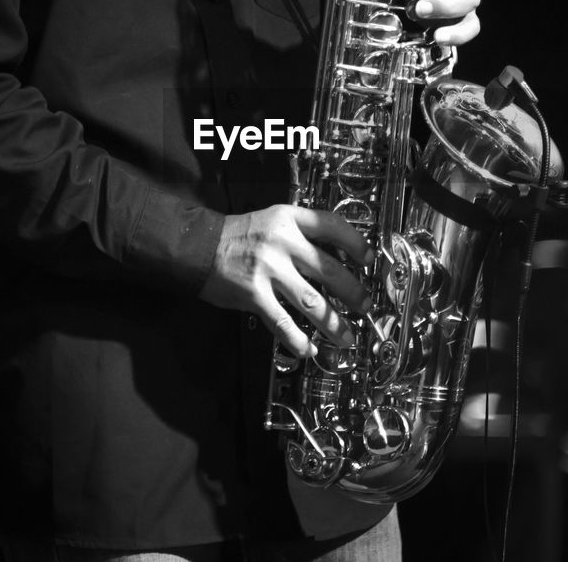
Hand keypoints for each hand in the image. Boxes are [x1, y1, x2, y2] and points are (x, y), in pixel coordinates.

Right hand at [201, 205, 373, 357]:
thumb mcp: (272, 220)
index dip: (356, 244)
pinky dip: (297, 339)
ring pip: (312, 301)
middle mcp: (282, 242)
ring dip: (333, 322)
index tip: (370, 260)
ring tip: (347, 336)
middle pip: (330, 269)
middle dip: (353, 292)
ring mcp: (268, 269)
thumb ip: (301, 234)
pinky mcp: (253, 294)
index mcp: (289, 219)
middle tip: (365, 306)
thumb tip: (337, 261)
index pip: (332, 226)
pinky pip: (282, 321)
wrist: (197, 245)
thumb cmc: (237, 235)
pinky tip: (308, 348)